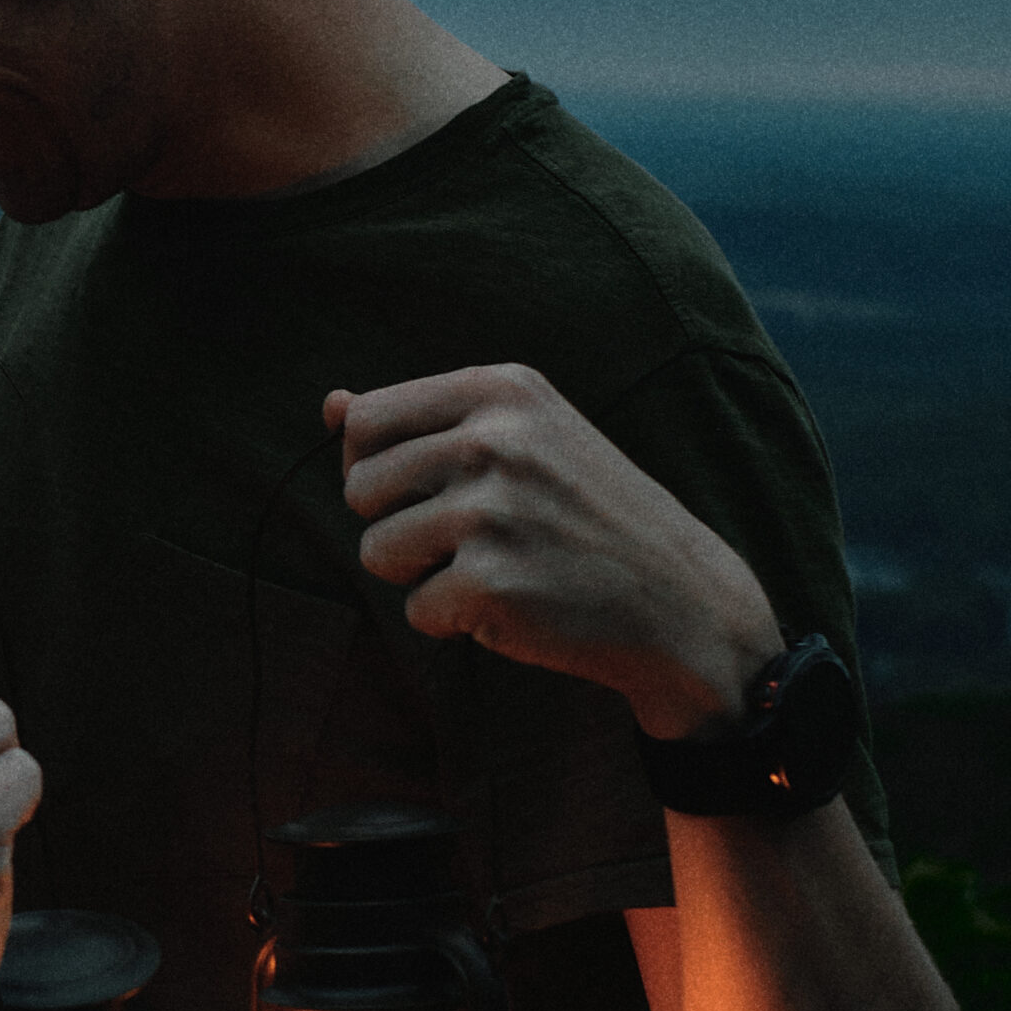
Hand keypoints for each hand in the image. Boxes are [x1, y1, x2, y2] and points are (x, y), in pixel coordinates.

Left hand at [325, 365, 782, 739]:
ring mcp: (494, 510)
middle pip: (359, 488)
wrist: (681, 601)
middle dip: (396, 526)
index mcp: (502, 390)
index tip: (429, 491)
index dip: (375, 468)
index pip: (365, 421)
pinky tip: (516, 606)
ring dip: (421, 576)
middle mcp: (497, 439)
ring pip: (375, 552)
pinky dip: (453, 621)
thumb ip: (420, 423)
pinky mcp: (492, 582)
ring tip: (494, 568)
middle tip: (471, 538)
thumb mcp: (522, 439)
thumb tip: (328, 406)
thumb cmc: (583, 516)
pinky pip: (415, 610)